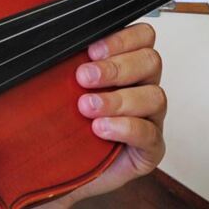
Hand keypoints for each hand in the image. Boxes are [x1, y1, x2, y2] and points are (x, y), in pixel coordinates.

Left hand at [35, 24, 165, 208]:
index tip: (92, 50)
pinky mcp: (150, 149)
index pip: (143, 37)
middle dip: (115, 68)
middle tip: (84, 78)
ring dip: (118, 99)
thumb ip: (66, 64)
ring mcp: (150, 119)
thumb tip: (53, 44)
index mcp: (128, 65)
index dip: (122, 38)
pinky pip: (150, 134)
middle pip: (151, 62)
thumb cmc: (64, 126)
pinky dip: (125, 128)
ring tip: (88, 108)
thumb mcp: (61, 88)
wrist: (58, 172)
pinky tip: (101, 129)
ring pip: (155, 96)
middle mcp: (143, 88)